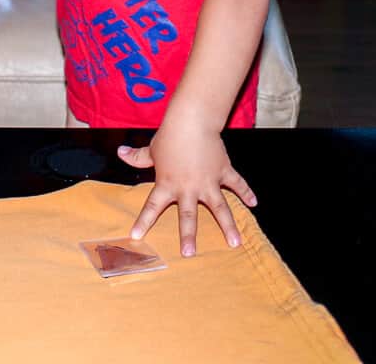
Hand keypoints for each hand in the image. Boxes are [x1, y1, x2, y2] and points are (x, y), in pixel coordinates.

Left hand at [117, 120, 256, 257]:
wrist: (192, 121)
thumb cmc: (170, 136)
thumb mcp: (152, 149)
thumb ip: (138, 157)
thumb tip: (120, 152)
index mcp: (167, 184)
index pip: (152, 206)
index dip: (143, 221)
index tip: (136, 237)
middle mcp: (188, 187)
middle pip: (188, 216)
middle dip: (188, 236)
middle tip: (189, 254)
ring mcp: (208, 181)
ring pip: (219, 208)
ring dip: (227, 226)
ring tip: (234, 243)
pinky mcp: (222, 172)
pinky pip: (237, 184)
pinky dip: (246, 193)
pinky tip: (254, 204)